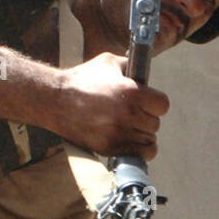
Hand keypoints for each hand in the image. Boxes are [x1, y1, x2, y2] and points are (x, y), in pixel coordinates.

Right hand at [53, 52, 169, 159]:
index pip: (163, 105)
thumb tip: (144, 72)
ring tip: (128, 126)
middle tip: (133, 114)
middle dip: (146, 118)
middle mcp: (128, 115)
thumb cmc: (82, 80)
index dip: (156, 103)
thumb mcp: (108, 62)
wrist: (55, 100)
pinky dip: (139, 150)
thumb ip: (130, 66)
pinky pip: (140, 155)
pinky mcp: (110, 148)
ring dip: (141, 135)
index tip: (147, 103)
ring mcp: (119, 134)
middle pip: (155, 124)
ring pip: (149, 141)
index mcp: (132, 93)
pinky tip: (130, 141)